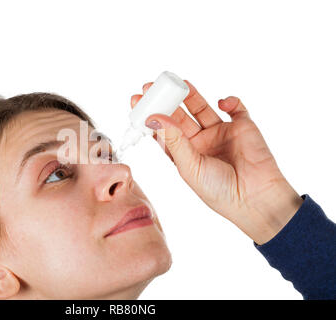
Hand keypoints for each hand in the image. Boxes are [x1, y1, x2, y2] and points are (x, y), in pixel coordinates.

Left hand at [131, 80, 303, 244]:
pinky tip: (222, 103)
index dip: (151, 116)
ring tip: (179, 84)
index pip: (163, 132)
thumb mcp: (190, 167)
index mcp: (184, 155)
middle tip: (151, 87)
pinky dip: (229, 101)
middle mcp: (200, 142)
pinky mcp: (241, 126)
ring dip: (190, 95)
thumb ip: (173, 140)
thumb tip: (154, 117)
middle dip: (165, 101)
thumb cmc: (219, 191)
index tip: (137, 100)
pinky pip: (235, 107)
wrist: (256, 198)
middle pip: (179, 116)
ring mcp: (220, 133)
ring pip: (201, 109)